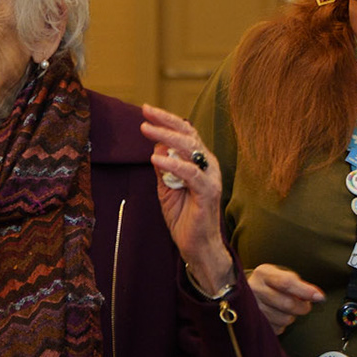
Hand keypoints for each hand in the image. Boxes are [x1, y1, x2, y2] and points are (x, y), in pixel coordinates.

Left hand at [139, 104, 231, 291]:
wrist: (198, 246)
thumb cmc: (184, 217)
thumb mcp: (166, 189)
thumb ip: (163, 168)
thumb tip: (155, 146)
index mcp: (198, 161)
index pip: (184, 133)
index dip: (166, 120)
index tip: (147, 110)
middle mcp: (207, 164)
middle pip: (188, 134)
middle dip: (166, 121)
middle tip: (146, 112)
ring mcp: (210, 177)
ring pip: (190, 148)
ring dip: (166, 137)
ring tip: (147, 130)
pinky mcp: (208, 192)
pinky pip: (191, 173)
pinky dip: (173, 164)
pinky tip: (156, 158)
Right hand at [247, 264, 324, 333]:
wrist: (245, 293)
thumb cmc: (268, 283)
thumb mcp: (280, 274)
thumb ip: (298, 283)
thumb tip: (317, 296)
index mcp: (263, 274)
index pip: (287, 283)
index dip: (305, 291)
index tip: (319, 296)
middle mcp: (255, 290)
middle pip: (288, 304)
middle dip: (302, 306)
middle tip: (305, 304)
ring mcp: (252, 308)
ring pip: (285, 319)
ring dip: (291, 316)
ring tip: (285, 309)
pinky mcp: (254, 323)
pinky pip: (278, 328)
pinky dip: (282, 324)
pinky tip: (277, 315)